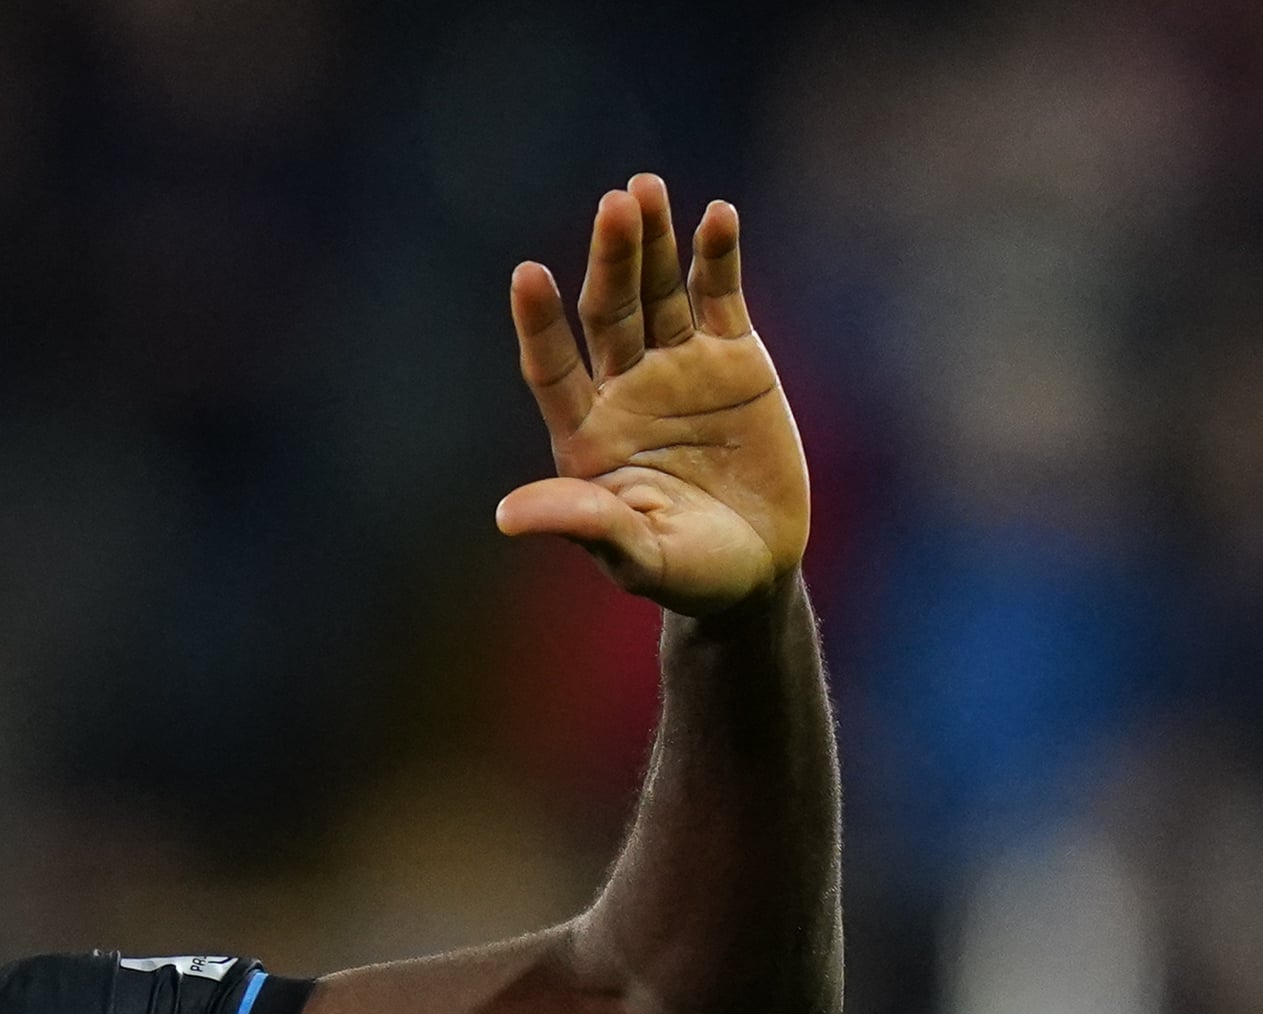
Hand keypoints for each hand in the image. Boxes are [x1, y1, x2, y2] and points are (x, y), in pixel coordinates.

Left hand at [500, 175, 809, 615]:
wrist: (755, 571)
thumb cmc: (687, 574)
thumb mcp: (639, 557)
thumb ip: (585, 525)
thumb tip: (507, 516)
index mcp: (586, 435)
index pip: (551, 367)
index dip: (539, 323)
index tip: (527, 274)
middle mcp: (624, 389)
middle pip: (610, 312)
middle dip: (613, 259)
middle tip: (616, 205)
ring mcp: (678, 366)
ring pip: (660, 291)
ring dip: (655, 242)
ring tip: (646, 189)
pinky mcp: (733, 357)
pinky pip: (721, 296)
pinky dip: (719, 256)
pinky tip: (716, 216)